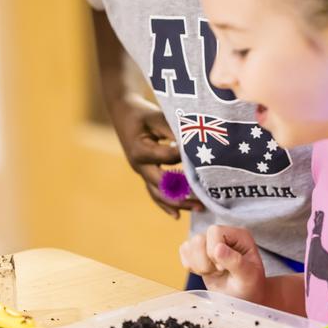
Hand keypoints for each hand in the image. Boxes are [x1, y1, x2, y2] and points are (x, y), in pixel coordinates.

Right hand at [109, 93, 203, 217]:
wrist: (123, 112)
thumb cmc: (143, 113)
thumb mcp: (157, 117)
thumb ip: (173, 131)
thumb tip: (194, 146)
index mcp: (140, 151)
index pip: (169, 158)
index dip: (186, 156)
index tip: (202, 154)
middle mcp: (138, 166)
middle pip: (162, 186)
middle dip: (184, 194)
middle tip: (205, 201)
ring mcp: (141, 172)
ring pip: (158, 193)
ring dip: (178, 202)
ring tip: (199, 209)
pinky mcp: (144, 173)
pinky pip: (154, 192)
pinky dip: (165, 204)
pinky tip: (177, 215)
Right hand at [179, 225, 266, 302]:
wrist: (243, 299)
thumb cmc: (250, 288)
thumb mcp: (249, 278)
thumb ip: (236, 262)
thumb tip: (218, 248)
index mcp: (238, 235)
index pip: (214, 232)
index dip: (214, 251)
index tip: (224, 268)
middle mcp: (223, 234)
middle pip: (198, 239)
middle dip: (205, 261)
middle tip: (219, 272)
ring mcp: (209, 242)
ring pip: (189, 245)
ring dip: (198, 265)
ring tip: (213, 273)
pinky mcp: (198, 251)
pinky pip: (183, 251)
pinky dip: (191, 266)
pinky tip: (205, 272)